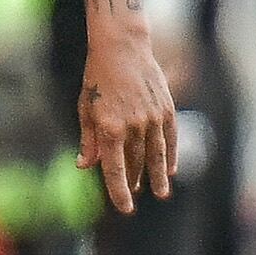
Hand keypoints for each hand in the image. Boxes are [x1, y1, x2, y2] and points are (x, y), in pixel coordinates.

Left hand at [78, 15, 178, 212]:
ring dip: (156, 175)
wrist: (122, 46)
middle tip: (135, 193)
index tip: (125, 208)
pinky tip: (169, 168)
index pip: (115, 169)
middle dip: (135, 181)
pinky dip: (170, 155)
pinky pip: (170, 138)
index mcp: (109, 128)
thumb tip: (85, 166)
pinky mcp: (166, 108)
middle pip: (136, 164)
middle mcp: (132, 126)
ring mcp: (152, 117)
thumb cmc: (97, 77)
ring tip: (160, 192)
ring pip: (156, 155)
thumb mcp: (85, 108)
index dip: (119, 191)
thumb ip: (88, 139)